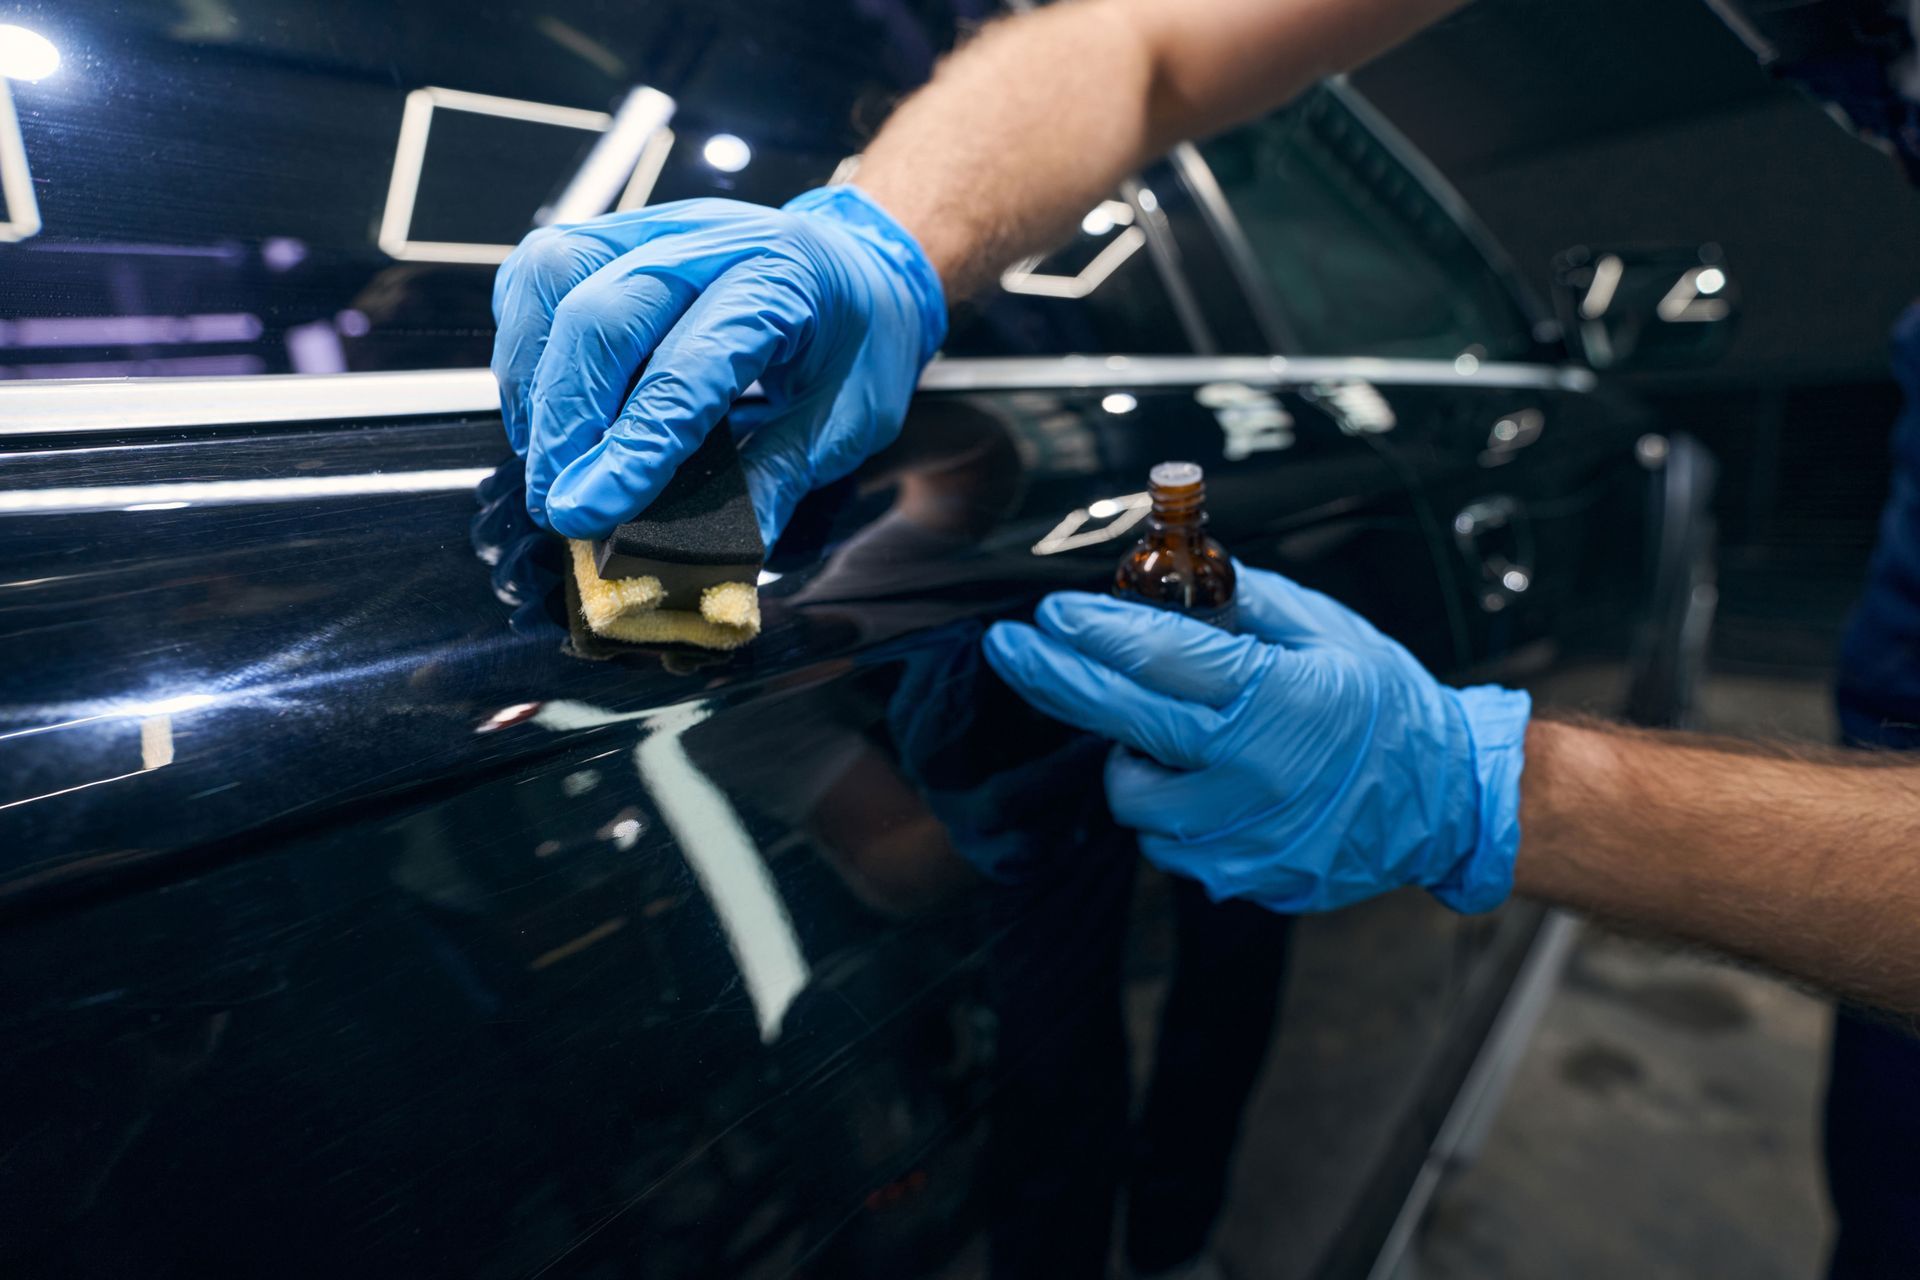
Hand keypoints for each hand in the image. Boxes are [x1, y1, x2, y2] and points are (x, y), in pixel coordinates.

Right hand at [491, 188, 946, 545]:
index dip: (629, 447)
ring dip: (533, 379)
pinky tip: (547, 407)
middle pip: (601, 314)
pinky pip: (540, 276)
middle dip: (565, 422)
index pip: (686, 367)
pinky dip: (527, 346)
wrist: (862, 263)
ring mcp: (653, 229)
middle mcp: (708, 240)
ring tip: (548, 457)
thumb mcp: (848, 421)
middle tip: (559, 502)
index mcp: (780, 281)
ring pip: (550, 277)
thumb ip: (778, 480)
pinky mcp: (613, 236)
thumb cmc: (860, 338)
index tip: (585, 512)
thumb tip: (717, 559)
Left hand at [982, 567, 1530, 912]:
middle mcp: (1253, 774)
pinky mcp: (1242, 878)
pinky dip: (1168, 809)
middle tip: (1009, 648)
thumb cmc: (1388, 706)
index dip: (1092, 633)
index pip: (1157, 660)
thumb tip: (1169, 573)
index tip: (1048, 614)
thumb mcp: (1324, 632)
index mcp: (1275, 700)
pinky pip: (1168, 844)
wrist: (1447, 801)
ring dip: (1130, 757)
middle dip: (1054, 681)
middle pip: (1119, 725)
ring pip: (1133, 798)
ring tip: (1170, 732)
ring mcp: (1244, 837)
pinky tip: (1203, 782)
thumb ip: (1242, 603)